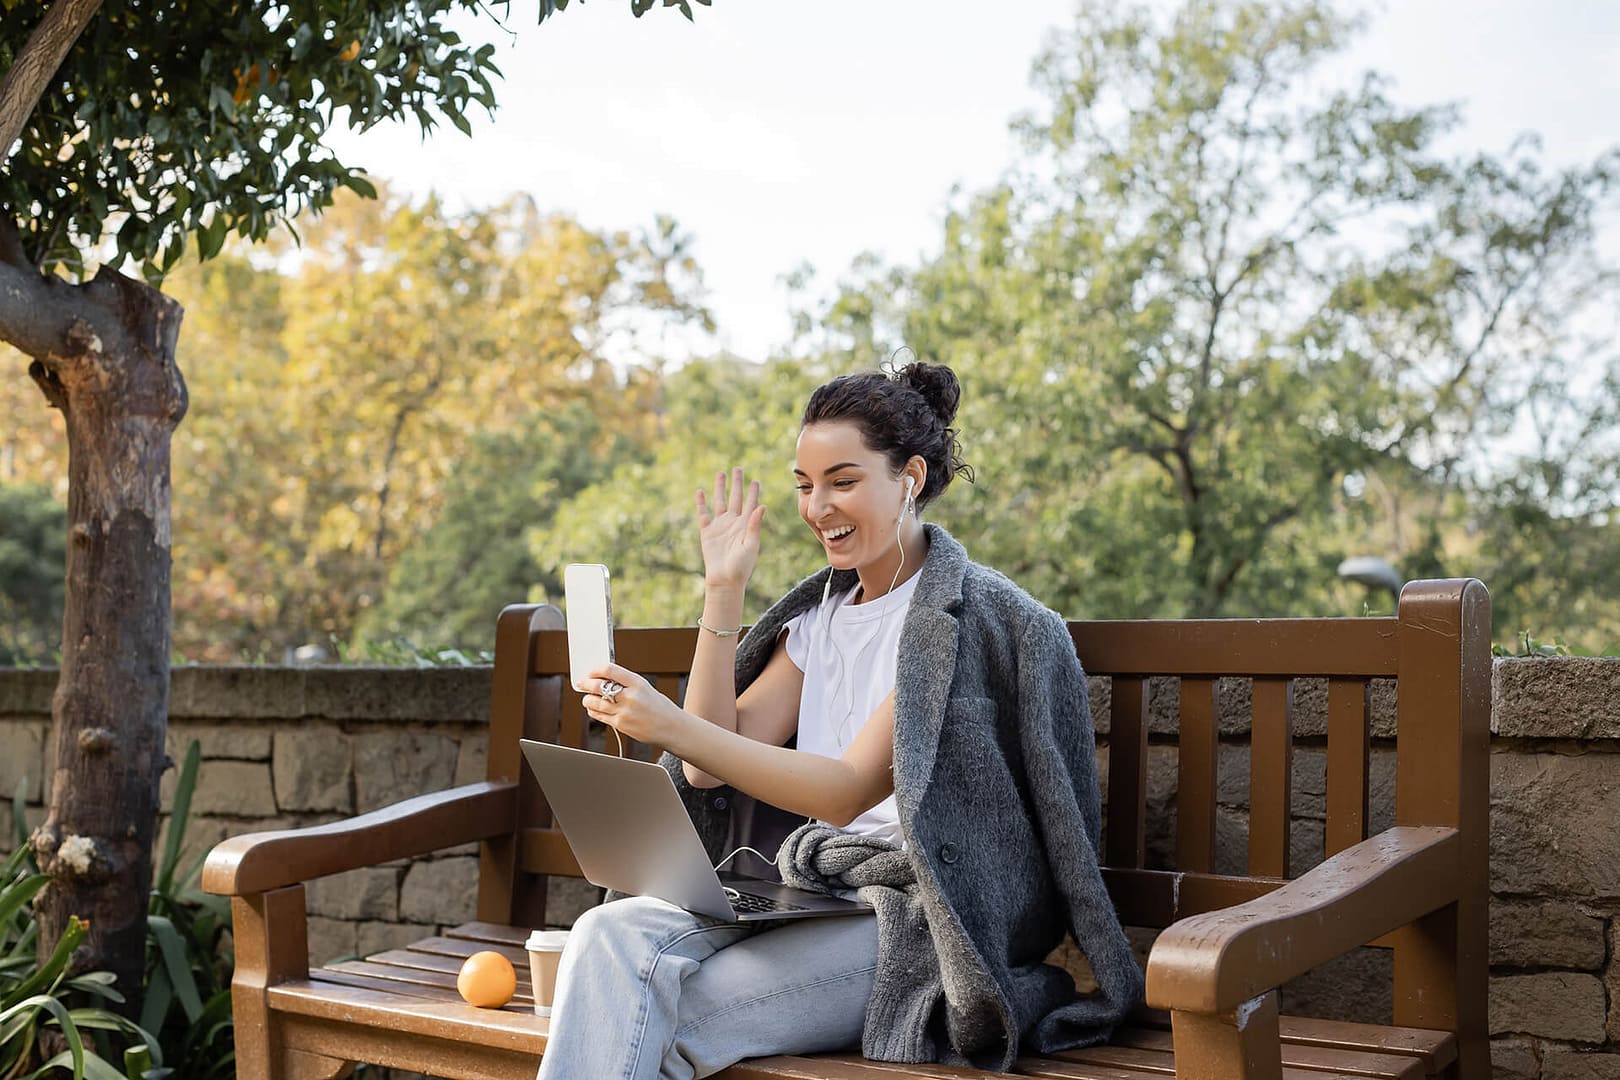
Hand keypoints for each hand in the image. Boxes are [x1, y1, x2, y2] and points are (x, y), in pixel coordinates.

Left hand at [583, 665, 687, 748]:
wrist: (671, 727)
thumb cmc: (658, 706)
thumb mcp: (645, 688)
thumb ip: (626, 684)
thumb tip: (604, 678)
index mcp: (637, 683)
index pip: (610, 670)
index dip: (596, 670)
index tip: (590, 671)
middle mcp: (630, 697)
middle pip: (598, 686)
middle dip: (585, 684)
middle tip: (580, 683)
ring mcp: (624, 712)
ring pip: (595, 703)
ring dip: (587, 699)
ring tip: (587, 697)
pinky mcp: (620, 725)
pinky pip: (600, 716)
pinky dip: (593, 711)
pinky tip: (594, 708)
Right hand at [695, 467, 764, 589]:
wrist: (725, 580)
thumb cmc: (741, 566)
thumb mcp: (751, 545)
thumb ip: (755, 525)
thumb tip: (762, 505)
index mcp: (747, 526)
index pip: (751, 504)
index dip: (753, 492)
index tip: (755, 480)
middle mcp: (734, 523)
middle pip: (735, 498)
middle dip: (737, 484)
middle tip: (738, 468)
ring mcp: (720, 526)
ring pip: (720, 502)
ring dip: (720, 488)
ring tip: (720, 473)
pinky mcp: (707, 532)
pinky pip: (703, 514)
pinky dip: (701, 503)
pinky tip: (700, 491)